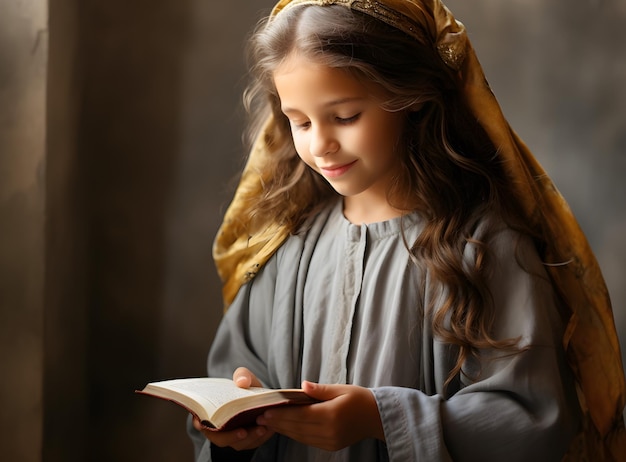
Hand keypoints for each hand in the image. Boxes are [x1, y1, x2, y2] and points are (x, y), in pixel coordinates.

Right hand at [191, 367, 274, 450]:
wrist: (260, 398)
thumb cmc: (246, 389)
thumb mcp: (244, 378)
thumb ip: (242, 375)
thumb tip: (242, 382)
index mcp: (210, 413)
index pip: (200, 423)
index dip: (202, 425)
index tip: (209, 424)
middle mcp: (219, 429)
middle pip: (220, 438)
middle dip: (231, 436)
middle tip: (243, 431)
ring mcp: (233, 437)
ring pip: (238, 444)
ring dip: (249, 438)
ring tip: (262, 428)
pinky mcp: (248, 441)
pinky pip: (252, 443)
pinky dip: (259, 438)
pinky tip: (268, 429)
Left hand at [256, 381, 384, 450]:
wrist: (376, 417)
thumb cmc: (359, 398)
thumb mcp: (341, 389)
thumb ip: (320, 390)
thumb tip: (303, 385)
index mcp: (331, 415)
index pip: (300, 415)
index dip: (280, 414)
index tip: (264, 411)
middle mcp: (329, 431)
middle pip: (297, 427)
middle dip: (277, 422)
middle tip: (259, 416)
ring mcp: (330, 441)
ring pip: (300, 436)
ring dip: (283, 429)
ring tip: (268, 422)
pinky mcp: (330, 446)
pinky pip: (307, 440)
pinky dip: (295, 434)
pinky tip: (285, 427)